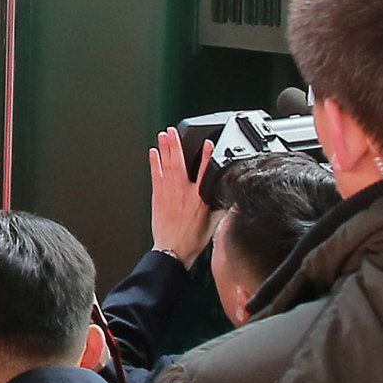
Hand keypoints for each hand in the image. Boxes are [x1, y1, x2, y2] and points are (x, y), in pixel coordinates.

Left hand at [148, 129, 214, 261]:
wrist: (172, 251)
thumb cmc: (191, 240)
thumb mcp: (213, 224)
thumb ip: (220, 208)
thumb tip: (229, 199)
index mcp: (200, 199)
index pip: (205, 172)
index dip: (207, 155)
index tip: (208, 143)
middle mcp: (183, 192)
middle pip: (180, 163)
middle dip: (176, 145)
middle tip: (172, 131)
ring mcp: (168, 193)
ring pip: (166, 166)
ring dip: (164, 149)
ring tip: (162, 135)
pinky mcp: (157, 197)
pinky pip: (155, 175)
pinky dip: (154, 163)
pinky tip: (153, 153)